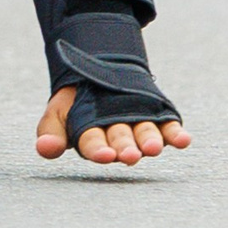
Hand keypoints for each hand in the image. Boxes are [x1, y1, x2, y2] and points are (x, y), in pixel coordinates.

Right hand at [36, 86, 189, 165]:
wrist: (97, 73)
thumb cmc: (74, 101)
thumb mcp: (56, 112)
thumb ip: (49, 132)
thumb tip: (44, 149)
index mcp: (90, 138)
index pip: (93, 145)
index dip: (99, 150)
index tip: (106, 155)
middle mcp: (118, 137)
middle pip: (122, 142)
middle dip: (126, 148)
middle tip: (131, 155)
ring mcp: (139, 127)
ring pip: (145, 136)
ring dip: (150, 142)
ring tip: (153, 148)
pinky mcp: (158, 119)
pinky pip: (168, 128)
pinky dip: (176, 135)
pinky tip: (183, 140)